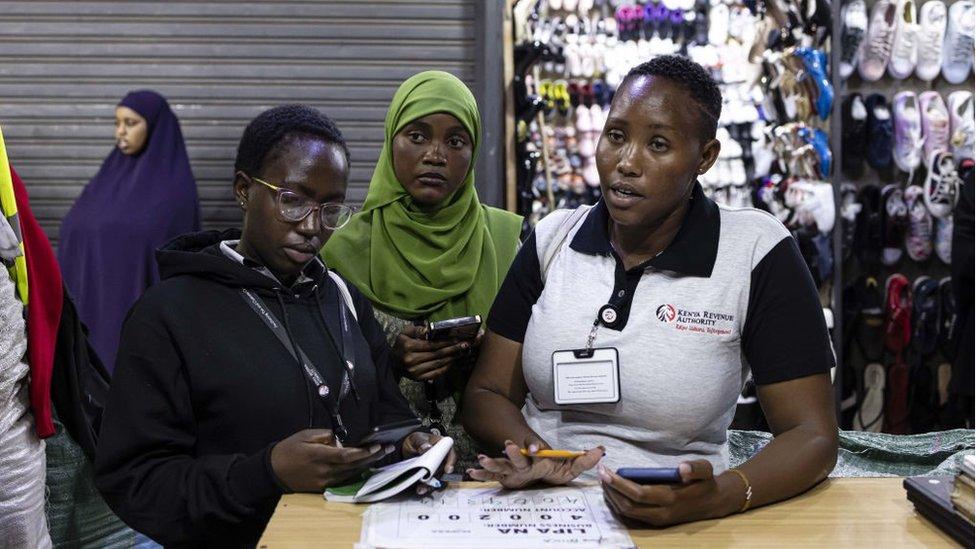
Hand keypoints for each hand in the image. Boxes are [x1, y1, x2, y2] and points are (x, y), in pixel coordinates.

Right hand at [270, 429, 394, 491]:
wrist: (273, 470)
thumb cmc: (289, 449)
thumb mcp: (305, 435)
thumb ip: (325, 435)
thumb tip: (340, 438)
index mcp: (320, 455)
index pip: (348, 455)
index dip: (364, 452)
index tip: (377, 445)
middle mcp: (325, 470)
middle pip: (354, 465)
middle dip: (372, 457)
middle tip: (387, 449)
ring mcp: (324, 481)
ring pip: (351, 473)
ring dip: (367, 464)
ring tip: (380, 455)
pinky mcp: (323, 487)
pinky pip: (343, 479)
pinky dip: (355, 471)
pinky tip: (364, 465)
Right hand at [394, 325, 473, 380]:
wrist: (392, 363)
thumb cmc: (401, 345)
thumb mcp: (404, 333)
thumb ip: (417, 329)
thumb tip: (429, 329)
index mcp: (408, 347)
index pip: (431, 344)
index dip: (445, 342)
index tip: (456, 339)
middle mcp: (412, 360)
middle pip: (437, 354)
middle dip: (452, 349)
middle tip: (464, 345)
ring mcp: (415, 371)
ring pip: (438, 364)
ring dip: (451, 358)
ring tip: (460, 352)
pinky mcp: (419, 379)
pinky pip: (436, 373)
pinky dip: (446, 368)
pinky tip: (452, 361)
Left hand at [401, 431, 456, 494]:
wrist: (408, 448)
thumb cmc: (416, 441)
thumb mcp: (416, 439)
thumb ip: (421, 442)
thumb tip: (426, 448)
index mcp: (442, 445)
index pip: (450, 453)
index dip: (450, 462)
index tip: (447, 470)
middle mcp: (442, 457)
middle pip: (444, 469)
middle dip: (437, 477)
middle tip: (429, 481)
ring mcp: (437, 466)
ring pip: (438, 477)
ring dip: (431, 484)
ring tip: (422, 489)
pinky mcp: (431, 474)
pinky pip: (431, 481)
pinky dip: (426, 486)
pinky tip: (420, 489)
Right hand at [467, 438, 603, 488]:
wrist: (536, 467)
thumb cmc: (552, 468)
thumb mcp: (570, 467)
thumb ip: (584, 460)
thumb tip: (601, 451)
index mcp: (539, 460)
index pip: (538, 453)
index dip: (536, 449)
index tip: (536, 448)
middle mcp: (524, 464)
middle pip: (518, 458)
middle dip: (514, 453)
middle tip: (509, 445)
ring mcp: (513, 470)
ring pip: (502, 465)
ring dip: (493, 462)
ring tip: (482, 459)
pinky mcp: (505, 478)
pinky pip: (492, 477)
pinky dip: (482, 475)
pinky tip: (472, 473)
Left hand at [599, 460, 737, 526]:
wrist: (713, 502)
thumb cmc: (706, 483)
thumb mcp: (706, 470)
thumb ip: (695, 468)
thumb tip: (682, 468)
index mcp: (671, 498)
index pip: (638, 494)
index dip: (619, 484)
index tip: (605, 471)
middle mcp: (661, 513)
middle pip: (627, 506)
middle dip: (610, 490)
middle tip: (600, 473)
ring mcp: (657, 519)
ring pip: (627, 512)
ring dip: (612, 497)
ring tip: (603, 481)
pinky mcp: (655, 521)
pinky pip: (631, 515)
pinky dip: (618, 504)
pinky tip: (612, 491)